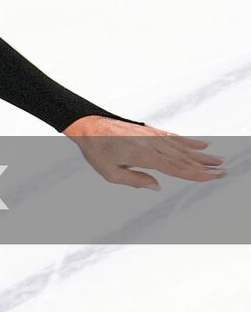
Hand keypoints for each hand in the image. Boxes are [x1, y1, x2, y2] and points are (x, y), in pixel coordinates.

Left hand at [63, 115, 225, 189]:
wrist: (87, 125)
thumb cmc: (96, 151)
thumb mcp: (109, 172)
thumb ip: (134, 180)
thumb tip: (157, 186)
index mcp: (146, 156)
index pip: (178, 169)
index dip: (198, 174)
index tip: (215, 177)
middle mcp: (152, 144)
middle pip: (184, 158)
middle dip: (205, 165)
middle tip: (224, 170)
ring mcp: (151, 136)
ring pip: (181, 146)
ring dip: (200, 153)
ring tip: (217, 158)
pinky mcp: (148, 131)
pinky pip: (171, 136)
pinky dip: (186, 140)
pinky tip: (199, 143)